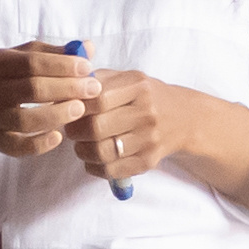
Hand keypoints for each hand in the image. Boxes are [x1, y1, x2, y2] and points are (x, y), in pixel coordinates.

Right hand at [0, 43, 96, 157]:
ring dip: (57, 115)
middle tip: (93, 89)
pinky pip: (16, 147)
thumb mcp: (18, 57)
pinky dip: (39, 145)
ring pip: (25, 120)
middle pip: (31, 89)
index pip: (31, 62)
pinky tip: (58, 137)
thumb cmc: (1, 76)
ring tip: (80, 109)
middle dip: (67, 89)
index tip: (87, 67)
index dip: (62, 65)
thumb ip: (52, 52)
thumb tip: (89, 48)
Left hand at [80, 71, 248, 208]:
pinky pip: (112, 170)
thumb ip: (96, 78)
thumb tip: (65, 87)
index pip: (96, 99)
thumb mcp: (127, 78)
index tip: (70, 109)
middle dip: (74, 131)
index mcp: (138, 86)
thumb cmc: (145, 96)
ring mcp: (149, 139)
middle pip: (96, 128)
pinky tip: (93, 159)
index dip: (76, 106)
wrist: (184, 118)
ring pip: (101, 152)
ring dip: (82, 151)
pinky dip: (95, 167)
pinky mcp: (149, 161)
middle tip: (72, 130)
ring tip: (82, 145)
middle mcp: (146, 113)